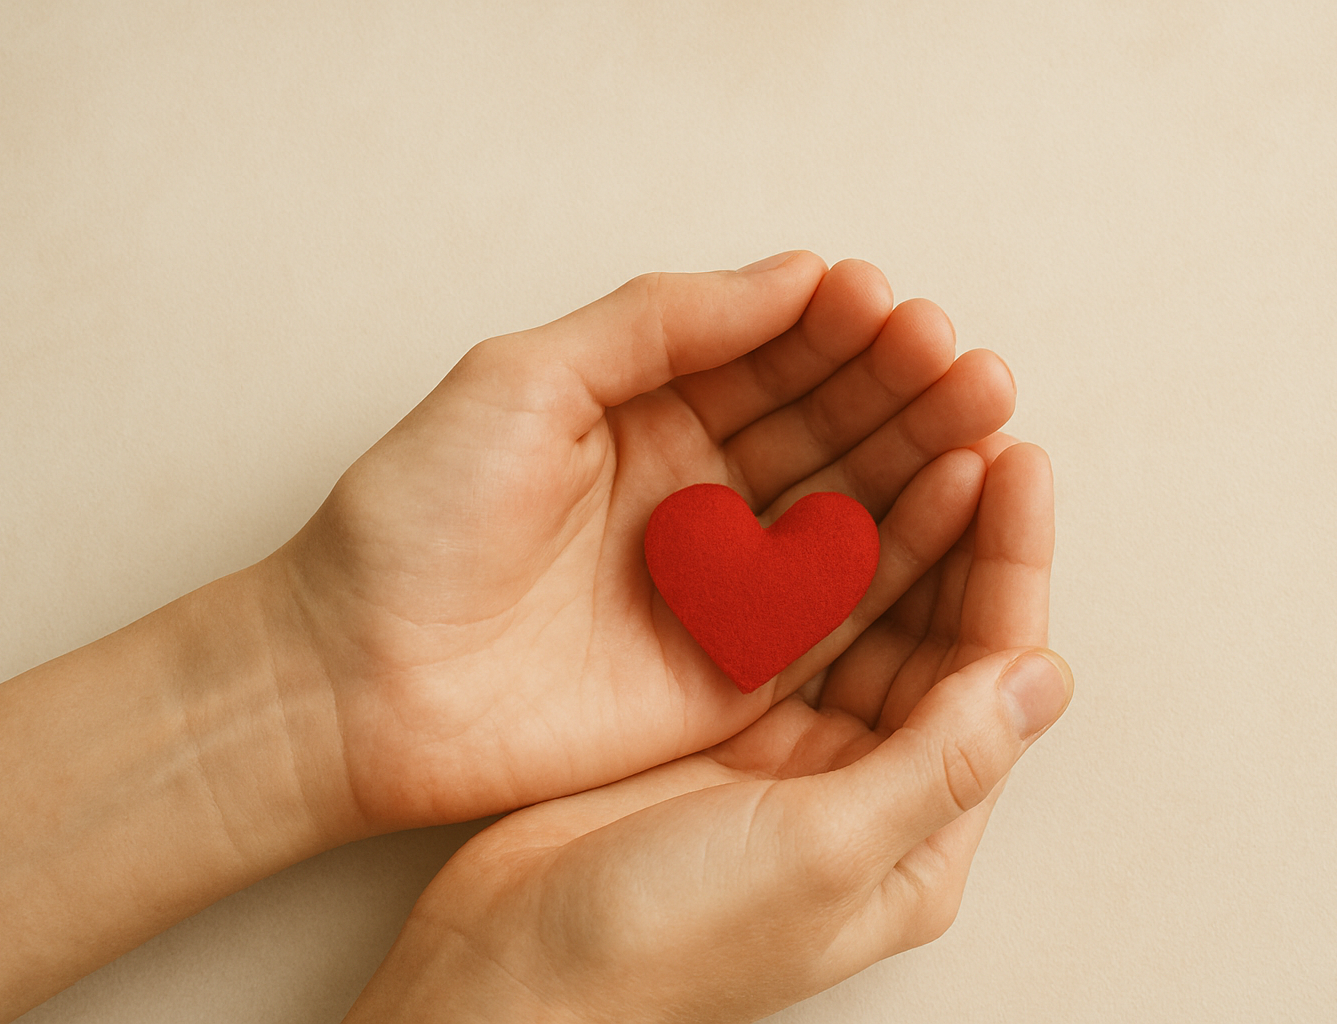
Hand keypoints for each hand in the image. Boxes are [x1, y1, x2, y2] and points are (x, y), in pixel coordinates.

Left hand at [263, 252, 1018, 830]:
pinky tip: (952, 500)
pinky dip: (899, 555)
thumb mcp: (523, 379)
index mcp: (643, 414)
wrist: (354, 681)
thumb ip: (657, 323)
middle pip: (819, 426)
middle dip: (894, 387)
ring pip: (843, 506)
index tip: (888, 303)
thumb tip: (790, 274)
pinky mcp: (735, 667)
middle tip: (960, 359)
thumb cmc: (414, 521)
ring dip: (916, 458)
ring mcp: (722, 580)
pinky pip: (835, 604)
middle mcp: (696, 492)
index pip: (763, 356)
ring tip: (982, 411)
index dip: (832, 328)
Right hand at [342, 439, 1069, 1023]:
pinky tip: (812, 479)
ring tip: (900, 422)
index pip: (992, 673)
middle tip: (958, 412)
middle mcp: (871, 786)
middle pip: (938, 630)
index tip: (1011, 456)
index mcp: (919, 834)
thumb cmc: (667, 939)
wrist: (512, 972)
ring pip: (867, 610)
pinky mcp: (725, 722)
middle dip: (958, 524)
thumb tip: (1045, 674)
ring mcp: (797, 751)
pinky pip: (790, 615)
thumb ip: (938, 763)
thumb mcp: (821, 853)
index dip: (1007, 561)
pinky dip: (807, 549)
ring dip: (889, 521)